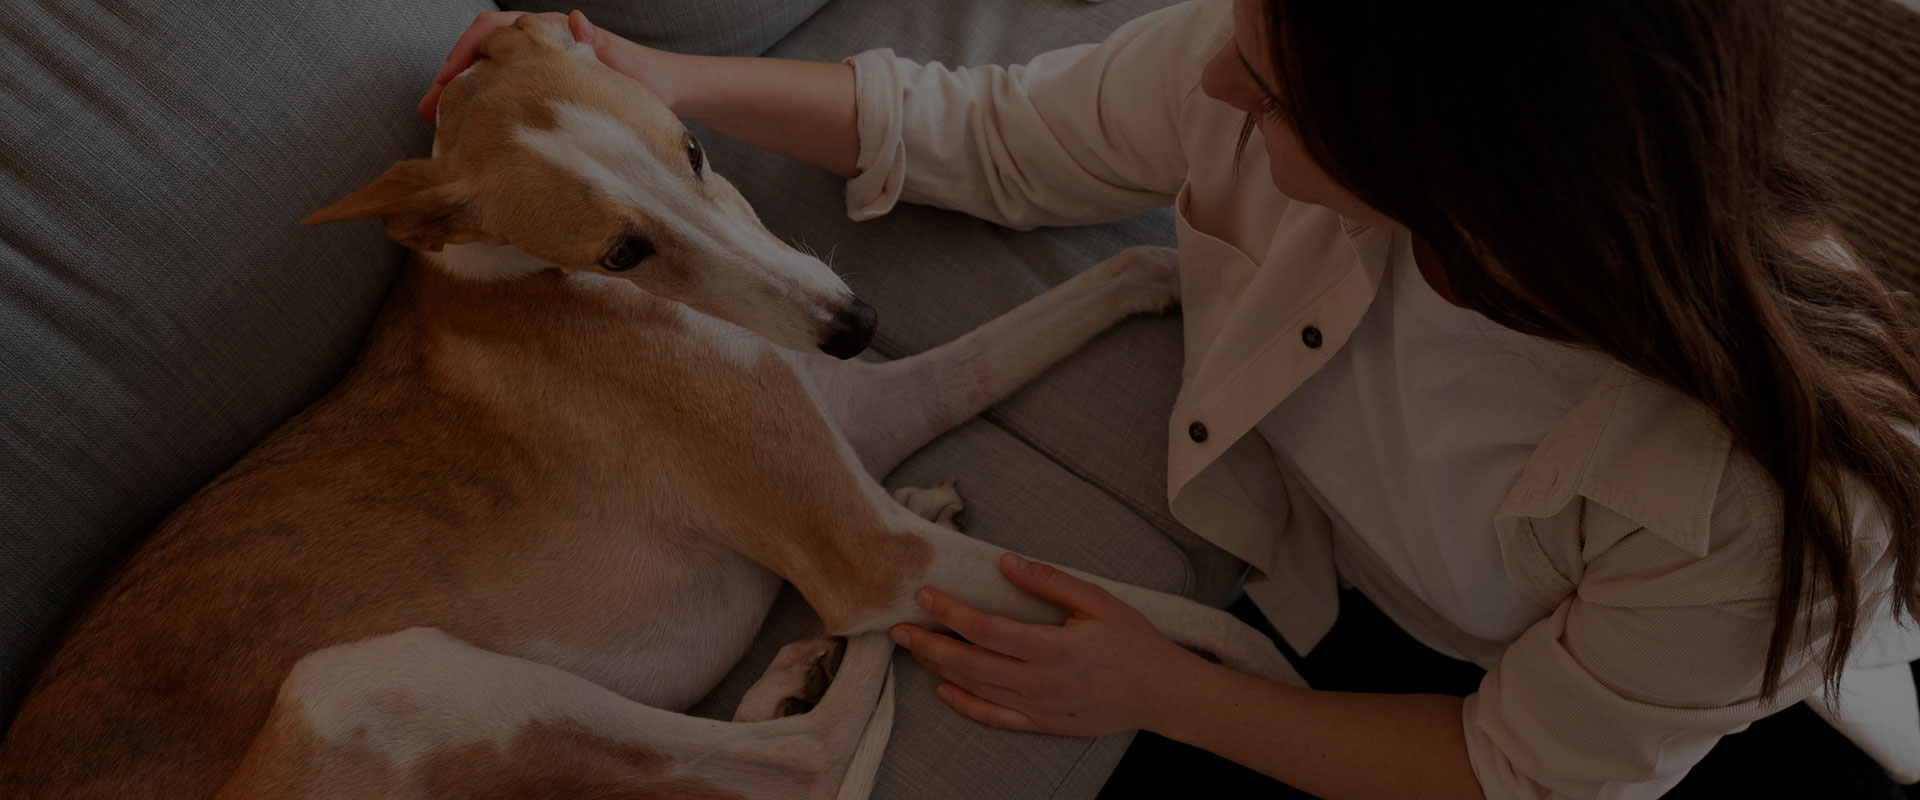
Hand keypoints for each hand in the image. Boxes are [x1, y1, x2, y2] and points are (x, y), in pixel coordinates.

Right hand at [417, 10, 678, 121]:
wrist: (671, 91)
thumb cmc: (650, 80)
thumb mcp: (625, 67)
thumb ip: (600, 47)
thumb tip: (577, 19)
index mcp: (555, 33)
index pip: (494, 29)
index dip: (463, 53)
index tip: (444, 83)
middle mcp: (543, 44)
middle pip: (481, 50)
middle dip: (450, 77)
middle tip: (427, 111)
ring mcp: (541, 65)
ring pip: (489, 71)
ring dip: (462, 92)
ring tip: (440, 124)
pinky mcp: (545, 85)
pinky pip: (504, 88)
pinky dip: (483, 103)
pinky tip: (474, 128)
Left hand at [889, 553, 1207, 736]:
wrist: (1161, 692)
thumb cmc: (1133, 641)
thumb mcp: (1097, 601)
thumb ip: (1050, 581)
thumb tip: (1007, 562)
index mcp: (1050, 648)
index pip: (984, 628)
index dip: (949, 611)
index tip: (925, 595)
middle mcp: (1037, 682)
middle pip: (969, 662)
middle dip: (929, 644)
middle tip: (899, 629)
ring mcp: (1037, 708)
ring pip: (976, 689)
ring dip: (940, 669)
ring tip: (914, 650)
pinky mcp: (1041, 724)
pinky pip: (994, 718)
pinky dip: (965, 705)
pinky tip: (944, 690)